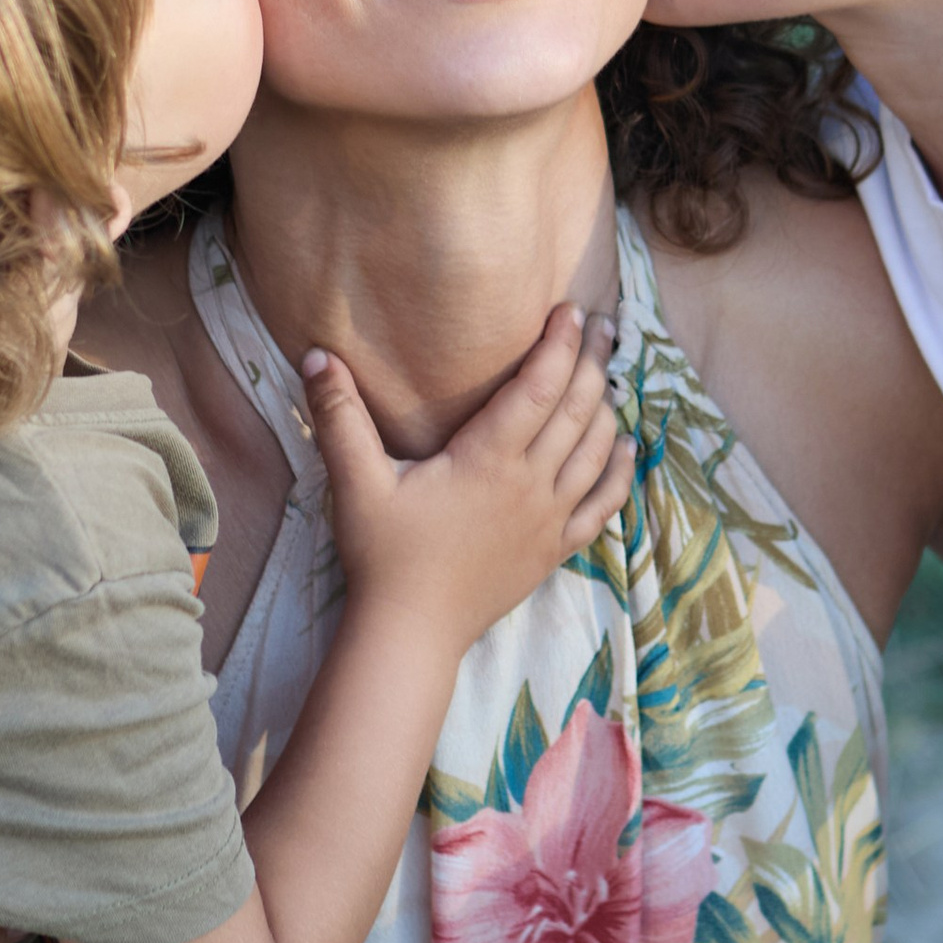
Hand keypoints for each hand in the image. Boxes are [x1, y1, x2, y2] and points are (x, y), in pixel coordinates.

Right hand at [304, 305, 634, 649]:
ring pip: (596, 452)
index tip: (570, 311)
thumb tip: (316, 357)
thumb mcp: (356, 483)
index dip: (559, 345)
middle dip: (594, 362)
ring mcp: (548, 520)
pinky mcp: (553, 550)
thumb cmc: (383, 556)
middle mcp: (529, 485)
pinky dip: (619, 471)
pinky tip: (626, 447)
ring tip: (612, 371)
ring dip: (608, 407)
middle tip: (607, 325)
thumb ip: (338, 418)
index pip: (538, 388)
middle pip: (577, 411)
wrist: (411, 632)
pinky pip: (603, 505)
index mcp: (488, 460)